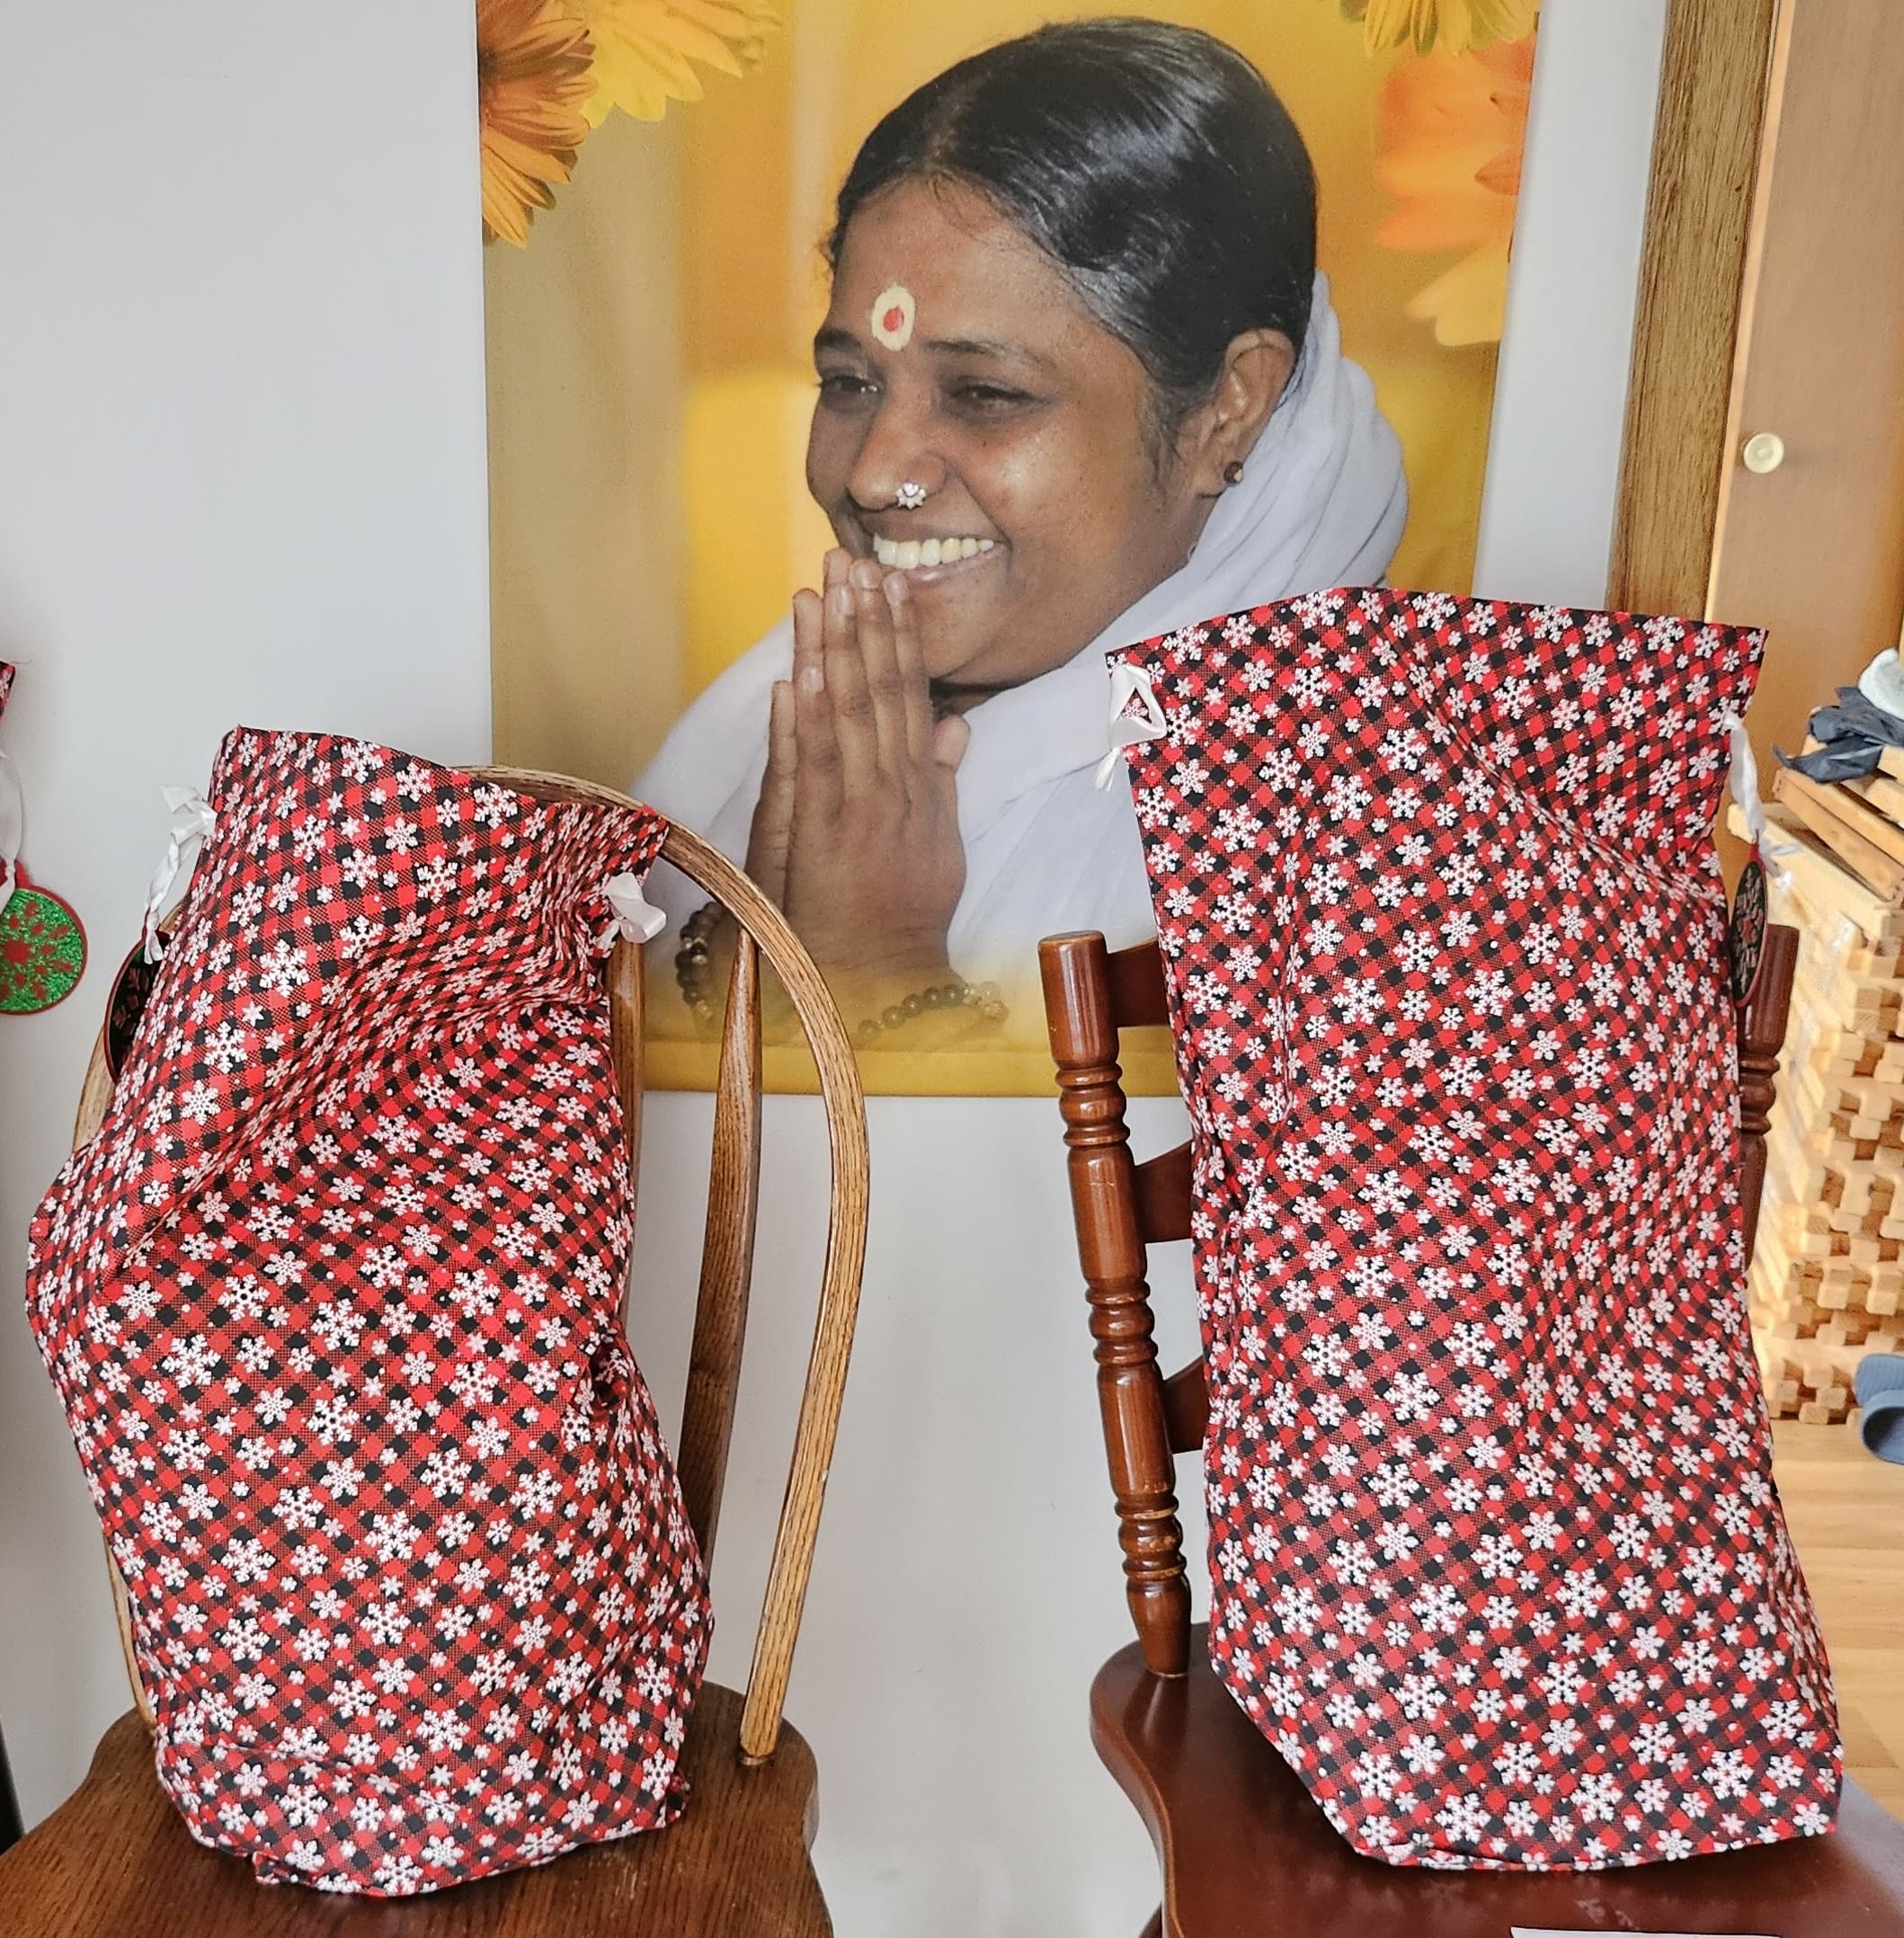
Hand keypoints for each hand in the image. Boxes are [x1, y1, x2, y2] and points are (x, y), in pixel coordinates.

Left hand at [745, 550, 969, 999]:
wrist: (883, 977)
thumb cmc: (905, 917)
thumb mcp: (941, 848)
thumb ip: (943, 782)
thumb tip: (954, 724)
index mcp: (919, 787)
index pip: (910, 695)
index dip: (899, 635)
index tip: (889, 583)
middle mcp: (892, 789)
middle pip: (881, 691)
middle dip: (866, 622)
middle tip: (852, 560)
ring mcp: (856, 809)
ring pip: (847, 715)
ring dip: (834, 649)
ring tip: (824, 591)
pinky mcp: (820, 835)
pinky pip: (814, 766)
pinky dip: (806, 718)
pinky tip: (799, 671)